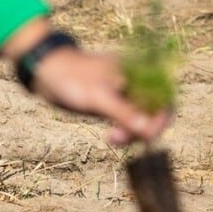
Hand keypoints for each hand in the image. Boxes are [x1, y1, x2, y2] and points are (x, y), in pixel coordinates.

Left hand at [29, 47, 171, 146]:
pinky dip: (124, 132)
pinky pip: (128, 121)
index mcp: (139, 73)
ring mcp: (125, 94)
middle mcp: (136, 83)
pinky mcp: (114, 104)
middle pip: (155, 112)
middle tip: (121, 139)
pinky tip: (110, 136)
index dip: (161, 120)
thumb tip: (149, 132)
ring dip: (132, 134)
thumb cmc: (73, 78)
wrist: (47, 72)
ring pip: (141, 120)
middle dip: (143, 130)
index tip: (148, 138)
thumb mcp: (99, 98)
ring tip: (112, 138)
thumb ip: (124, 113)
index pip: (165, 99)